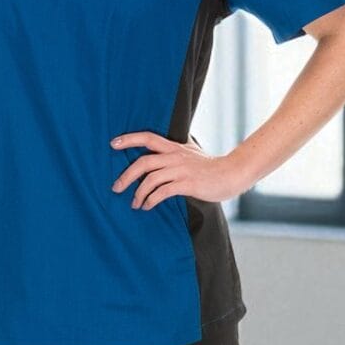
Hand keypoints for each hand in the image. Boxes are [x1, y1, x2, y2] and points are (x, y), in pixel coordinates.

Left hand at [110, 132, 245, 209]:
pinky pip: (162, 192)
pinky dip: (151, 200)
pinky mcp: (187, 184)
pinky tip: (147, 206)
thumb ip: (175, 152)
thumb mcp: (191, 153)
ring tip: (135, 204)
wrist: (231, 174)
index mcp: (174, 147)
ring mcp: (181, 170)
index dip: (129, 139)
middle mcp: (175, 156)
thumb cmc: (210, 167)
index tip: (112, 144)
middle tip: (116, 188)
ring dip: (138, 193)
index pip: (147, 137)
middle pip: (143, 162)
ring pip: (150, 179)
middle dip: (126, 176)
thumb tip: (161, 152)